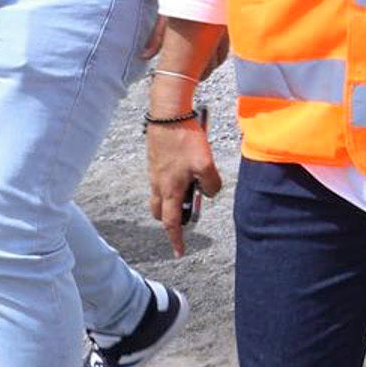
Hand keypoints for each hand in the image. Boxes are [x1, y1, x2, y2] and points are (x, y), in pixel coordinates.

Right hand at [146, 119, 222, 257]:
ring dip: (174, 197)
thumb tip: (210, 193)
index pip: (170, 222)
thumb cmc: (185, 139)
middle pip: (161, 211)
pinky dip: (172, 182)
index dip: (175, 239)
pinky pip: (161, 179)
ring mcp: (154, 172)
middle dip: (171, 218)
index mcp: (169, 190)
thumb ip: (211, 184)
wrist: (167, 114)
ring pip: (161, 194)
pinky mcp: (155, 160)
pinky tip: (187, 167)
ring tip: (193, 185)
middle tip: (187, 214)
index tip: (179, 252)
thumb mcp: (206, 164)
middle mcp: (158, 184)